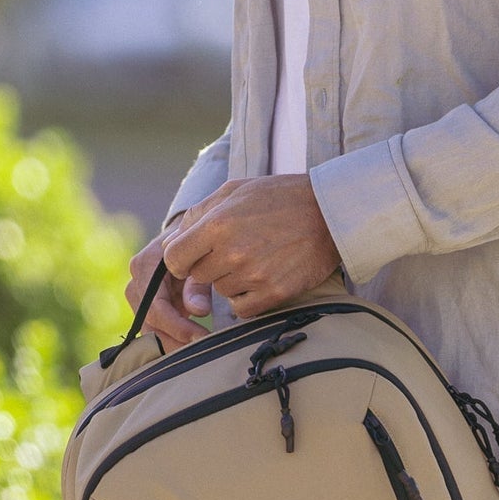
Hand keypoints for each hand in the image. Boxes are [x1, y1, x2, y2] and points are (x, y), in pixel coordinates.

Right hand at [124, 232, 209, 353]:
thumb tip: (199, 311)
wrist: (184, 240)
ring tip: (200, 348)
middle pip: (150, 323)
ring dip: (174, 344)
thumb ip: (198, 285)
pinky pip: (153, 329)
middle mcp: (134, 282)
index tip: (201, 336)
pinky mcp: (143, 307)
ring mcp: (136, 296)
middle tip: (204, 348)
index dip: (177, 326)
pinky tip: (191, 345)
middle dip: (176, 340)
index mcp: (144, 265)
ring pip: (149, 330)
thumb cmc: (194, 247)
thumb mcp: (200, 260)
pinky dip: (171, 339)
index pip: (156, 306)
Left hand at [163, 175, 340, 321]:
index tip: (193, 257)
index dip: (181, 260)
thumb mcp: (235, 191)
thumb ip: (198, 215)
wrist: (331, 212)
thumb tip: (167, 245)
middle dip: (210, 266)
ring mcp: (254, 275)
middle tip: (236, 250)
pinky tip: (263, 276)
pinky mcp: (274, 293)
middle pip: (198, 276)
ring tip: (256, 257)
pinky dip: (248, 297)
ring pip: (221, 292)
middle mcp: (232, 252)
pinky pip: (242, 308)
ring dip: (232, 280)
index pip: (174, 258)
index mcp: (218, 224)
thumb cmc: (280, 197)